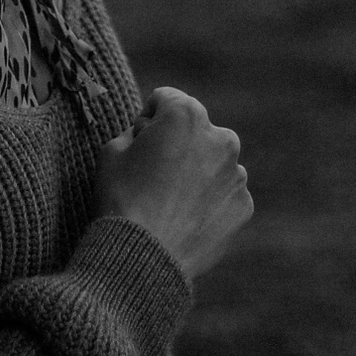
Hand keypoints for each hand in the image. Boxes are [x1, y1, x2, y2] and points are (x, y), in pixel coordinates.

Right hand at [93, 86, 251, 279]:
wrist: (143, 256)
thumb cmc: (121, 197)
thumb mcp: (111, 150)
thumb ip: (136, 131)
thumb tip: (150, 135)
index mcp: (186, 115)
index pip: (166, 100)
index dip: (146, 120)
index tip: (137, 143)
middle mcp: (221, 138)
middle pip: (196, 130)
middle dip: (178, 143)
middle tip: (153, 173)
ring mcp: (237, 174)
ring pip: (213, 162)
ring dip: (196, 172)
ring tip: (168, 201)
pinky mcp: (244, 206)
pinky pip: (223, 194)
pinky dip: (208, 201)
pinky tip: (183, 218)